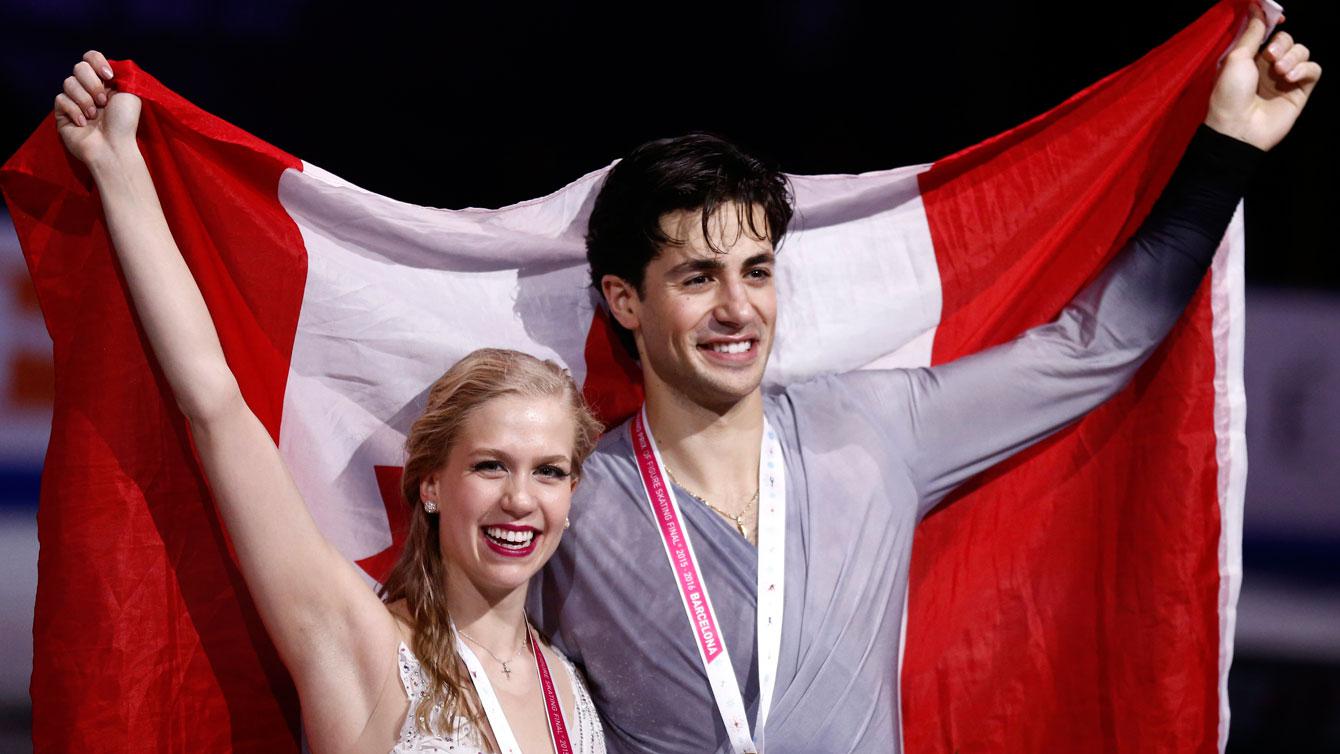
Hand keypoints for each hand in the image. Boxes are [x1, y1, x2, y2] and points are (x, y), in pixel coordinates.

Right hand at [54, 50, 141, 166]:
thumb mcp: (131, 94)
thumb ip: (121, 74)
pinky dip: (74, 111)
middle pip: (79, 67)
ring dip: (85, 99)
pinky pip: (61, 99)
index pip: (91, 57)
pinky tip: (84, 123)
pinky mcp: (62, 112)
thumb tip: (109, 64)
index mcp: (105, 82)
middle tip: (103, 102)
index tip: (108, 76)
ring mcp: (74, 100)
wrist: (113, 147)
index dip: (96, 62)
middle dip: (92, 84)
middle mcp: (89, 88)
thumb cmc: (124, 123)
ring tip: (94, 115)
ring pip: (68, 83)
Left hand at [1204, 3, 1320, 150]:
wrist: (1238, 128)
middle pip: (1288, 40)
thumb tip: (1257, 10)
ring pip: (1303, 52)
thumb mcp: (1236, 58)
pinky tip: (1290, 78)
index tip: (1277, 19)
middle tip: (1271, 57)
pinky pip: (1313, 69)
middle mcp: (1268, 67)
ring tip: (1279, 72)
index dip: (1274, 24)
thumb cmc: (1229, 94)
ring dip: (1293, 57)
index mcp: (1250, 59)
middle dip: (1283, 43)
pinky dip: (1304, 69)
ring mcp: (1285, 79)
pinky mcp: (1300, 91)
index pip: (1270, 34)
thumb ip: (1251, 34)